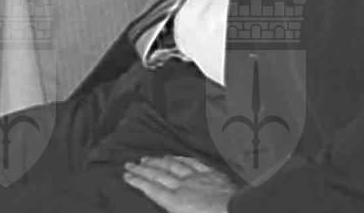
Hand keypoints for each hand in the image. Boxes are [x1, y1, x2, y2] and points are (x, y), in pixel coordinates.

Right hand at [122, 155, 237, 211]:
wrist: (237, 211)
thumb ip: (172, 210)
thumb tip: (162, 201)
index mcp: (176, 203)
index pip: (152, 189)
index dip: (138, 181)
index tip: (126, 174)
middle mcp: (183, 187)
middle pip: (158, 175)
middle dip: (142, 169)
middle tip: (130, 163)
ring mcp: (197, 178)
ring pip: (173, 167)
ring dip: (158, 162)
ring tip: (147, 158)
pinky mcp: (211, 174)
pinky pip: (192, 163)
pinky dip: (180, 159)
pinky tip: (174, 157)